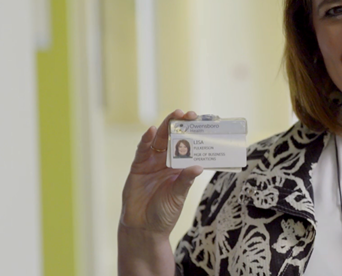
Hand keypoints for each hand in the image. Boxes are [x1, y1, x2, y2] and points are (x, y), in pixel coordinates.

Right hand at [120, 110, 203, 235]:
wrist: (143, 228)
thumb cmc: (164, 213)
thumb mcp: (178, 196)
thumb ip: (185, 181)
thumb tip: (198, 167)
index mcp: (180, 168)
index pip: (188, 147)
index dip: (194, 135)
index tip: (203, 124)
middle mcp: (166, 162)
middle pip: (174, 139)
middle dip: (181, 125)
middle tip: (189, 114)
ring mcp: (151, 163)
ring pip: (159, 140)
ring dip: (166, 127)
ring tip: (175, 116)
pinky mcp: (138, 167)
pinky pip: (142, 151)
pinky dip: (146, 140)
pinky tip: (152, 131)